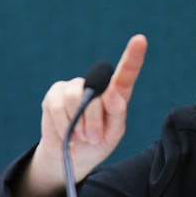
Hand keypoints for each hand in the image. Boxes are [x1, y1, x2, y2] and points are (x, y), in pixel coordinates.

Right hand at [18, 35, 147, 196]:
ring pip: (76, 97)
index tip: (140, 40)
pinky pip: (58, 106)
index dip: (133, 56)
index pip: (126, 73)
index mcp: (117, 93)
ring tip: (81, 136)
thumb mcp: (113, 134)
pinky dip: (63, 125)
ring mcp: (74, 87)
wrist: (71, 156)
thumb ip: (116, 114)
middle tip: (94, 137)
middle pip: (98, 93)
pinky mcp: (55, 94)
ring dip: (79, 123)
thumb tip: (112, 92)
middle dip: (95, 120)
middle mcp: (96, 85)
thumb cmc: (97, 143)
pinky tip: (67, 133)